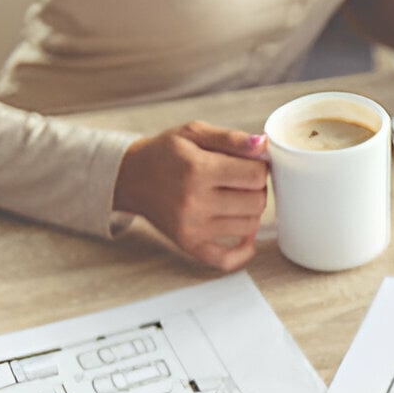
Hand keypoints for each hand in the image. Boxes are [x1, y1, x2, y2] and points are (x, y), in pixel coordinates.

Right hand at [114, 122, 268, 270]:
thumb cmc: (165, 153)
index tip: (250, 164)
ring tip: (235, 198)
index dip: (260, 167)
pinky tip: (242, 234)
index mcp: (198, 169)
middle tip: (242, 181)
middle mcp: (195, 202)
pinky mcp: (189, 245)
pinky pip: (228, 259)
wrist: (131, 177)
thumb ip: (231, 138)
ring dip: (250, 212)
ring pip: (250, 226)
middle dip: (256, 189)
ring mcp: (192, 227)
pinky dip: (243, 249)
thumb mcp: (194, 133)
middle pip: (257, 202)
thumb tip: (263, 146)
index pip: (256, 175)